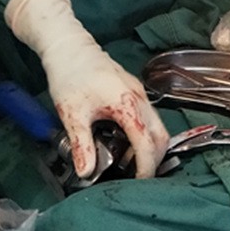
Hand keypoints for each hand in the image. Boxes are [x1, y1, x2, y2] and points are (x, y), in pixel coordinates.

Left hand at [5, 0, 169, 178]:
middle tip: (135, 178)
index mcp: (127, 103)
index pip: (147, 142)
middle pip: (161, 135)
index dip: (146, 167)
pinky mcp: (133, 90)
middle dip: (154, 160)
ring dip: (149, 147)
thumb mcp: (72, 113)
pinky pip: (148, 117)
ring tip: (127, 164)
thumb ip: (82, 144)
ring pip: (157, 126)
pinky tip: (122, 142)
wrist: (68, 45)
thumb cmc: (69, 75)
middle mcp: (139, 97)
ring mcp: (138, 92)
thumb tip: (87, 172)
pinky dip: (143, 135)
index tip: (138, 185)